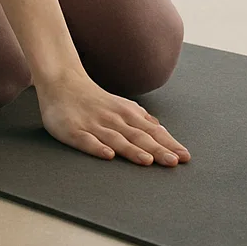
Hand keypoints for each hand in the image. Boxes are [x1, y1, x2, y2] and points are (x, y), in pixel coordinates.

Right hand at [36, 71, 190, 166]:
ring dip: (132, 150)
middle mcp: (113, 119)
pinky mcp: (74, 131)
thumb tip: (160, 128)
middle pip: (139, 137)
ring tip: (147, 161)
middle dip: (157, 150)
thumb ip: (140, 118)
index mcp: (126, 114)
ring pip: (116, 139)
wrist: (62, 83)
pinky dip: (98, 148)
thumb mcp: (121, 105)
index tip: (184, 157)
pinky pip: (87, 141)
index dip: (168, 144)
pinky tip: (108, 156)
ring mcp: (94, 125)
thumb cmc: (94, 99)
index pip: (152, 131)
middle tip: (174, 162)